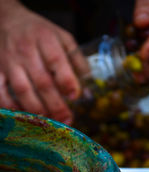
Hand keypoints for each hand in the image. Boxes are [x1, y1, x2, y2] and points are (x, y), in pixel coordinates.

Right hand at [0, 1, 88, 123]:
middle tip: (66, 120)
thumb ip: (76, 58)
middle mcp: (26, 50)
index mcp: (45, 38)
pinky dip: (11, 106)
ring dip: (37, 109)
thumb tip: (87, 82)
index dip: (67, 81)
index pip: (56, 61)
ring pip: (23, 90)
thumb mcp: (61, 36)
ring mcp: (9, 62)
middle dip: (56, 104)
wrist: (5, 20)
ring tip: (49, 121)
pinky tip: (24, 115)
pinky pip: (1, 92)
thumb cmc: (38, 32)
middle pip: (42, 82)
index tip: (75, 96)